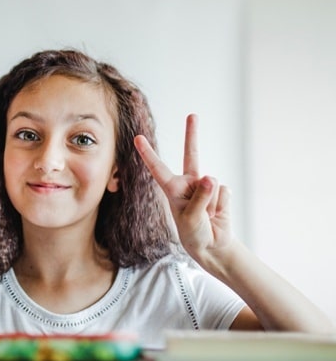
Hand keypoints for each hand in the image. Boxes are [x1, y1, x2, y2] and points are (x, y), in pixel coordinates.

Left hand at [134, 114, 233, 264]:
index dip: (147, 153)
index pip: (157, 168)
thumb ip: (200, 198)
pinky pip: (224, 192)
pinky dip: (221, 205)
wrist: (212, 245)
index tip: (137, 137)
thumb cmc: (193, 233)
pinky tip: (217, 214)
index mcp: (172, 189)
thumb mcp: (190, 219)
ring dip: (211, 203)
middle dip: (192, 134)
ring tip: (206, 216)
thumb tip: (211, 178)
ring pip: (212, 184)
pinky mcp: (221, 192)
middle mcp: (188, 183)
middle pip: (192, 154)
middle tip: (192, 115)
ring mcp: (205, 186)